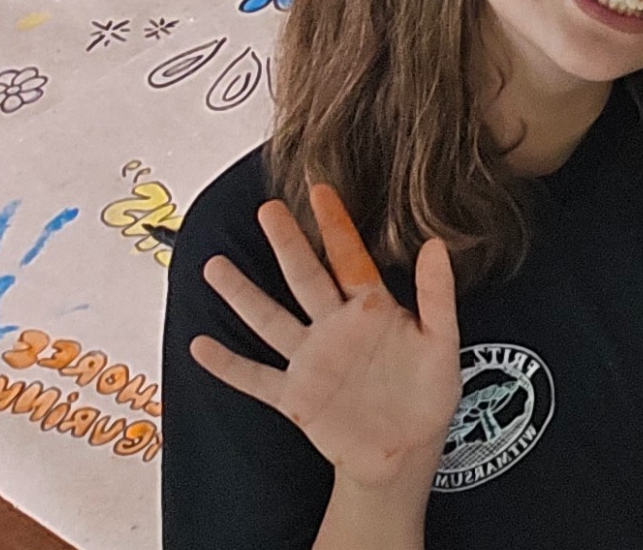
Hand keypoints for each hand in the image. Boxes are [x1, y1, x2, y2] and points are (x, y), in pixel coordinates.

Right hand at [186, 183, 459, 496]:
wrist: (406, 454)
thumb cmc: (428, 397)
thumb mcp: (443, 343)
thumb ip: (437, 295)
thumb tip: (436, 243)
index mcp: (372, 310)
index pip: (349, 257)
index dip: (335, 224)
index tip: (319, 189)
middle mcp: (334, 328)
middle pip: (304, 277)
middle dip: (286, 244)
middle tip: (266, 209)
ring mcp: (311, 361)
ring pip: (270, 320)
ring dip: (243, 295)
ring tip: (214, 266)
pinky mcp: (296, 397)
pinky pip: (256, 378)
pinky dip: (229, 365)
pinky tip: (200, 346)